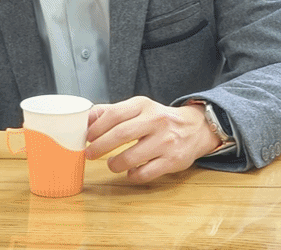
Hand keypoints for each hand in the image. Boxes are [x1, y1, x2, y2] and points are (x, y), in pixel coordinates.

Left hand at [84, 96, 220, 183]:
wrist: (194, 128)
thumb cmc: (159, 119)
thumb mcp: (138, 108)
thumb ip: (112, 111)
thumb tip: (86, 118)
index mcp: (144, 105)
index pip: (114, 114)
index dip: (96, 128)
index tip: (88, 138)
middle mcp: (156, 121)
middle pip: (120, 135)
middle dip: (100, 147)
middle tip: (90, 154)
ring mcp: (165, 141)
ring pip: (131, 157)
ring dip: (115, 164)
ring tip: (112, 163)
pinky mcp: (172, 161)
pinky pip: (145, 173)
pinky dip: (132, 175)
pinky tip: (130, 171)